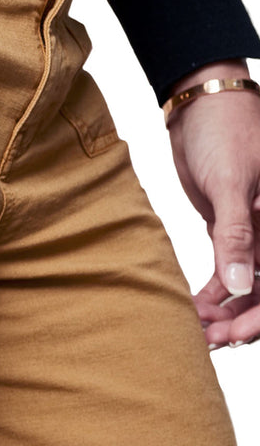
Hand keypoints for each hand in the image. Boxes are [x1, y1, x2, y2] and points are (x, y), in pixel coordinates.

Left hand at [169, 59, 259, 347]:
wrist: (200, 106)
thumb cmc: (226, 132)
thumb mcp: (232, 183)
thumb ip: (238, 235)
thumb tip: (238, 286)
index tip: (236, 336)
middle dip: (243, 319)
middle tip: (210, 339)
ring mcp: (256, 233)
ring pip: (247, 286)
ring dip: (225, 311)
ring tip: (198, 331)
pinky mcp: (230, 231)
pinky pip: (226, 272)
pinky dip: (211, 293)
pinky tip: (192, 310)